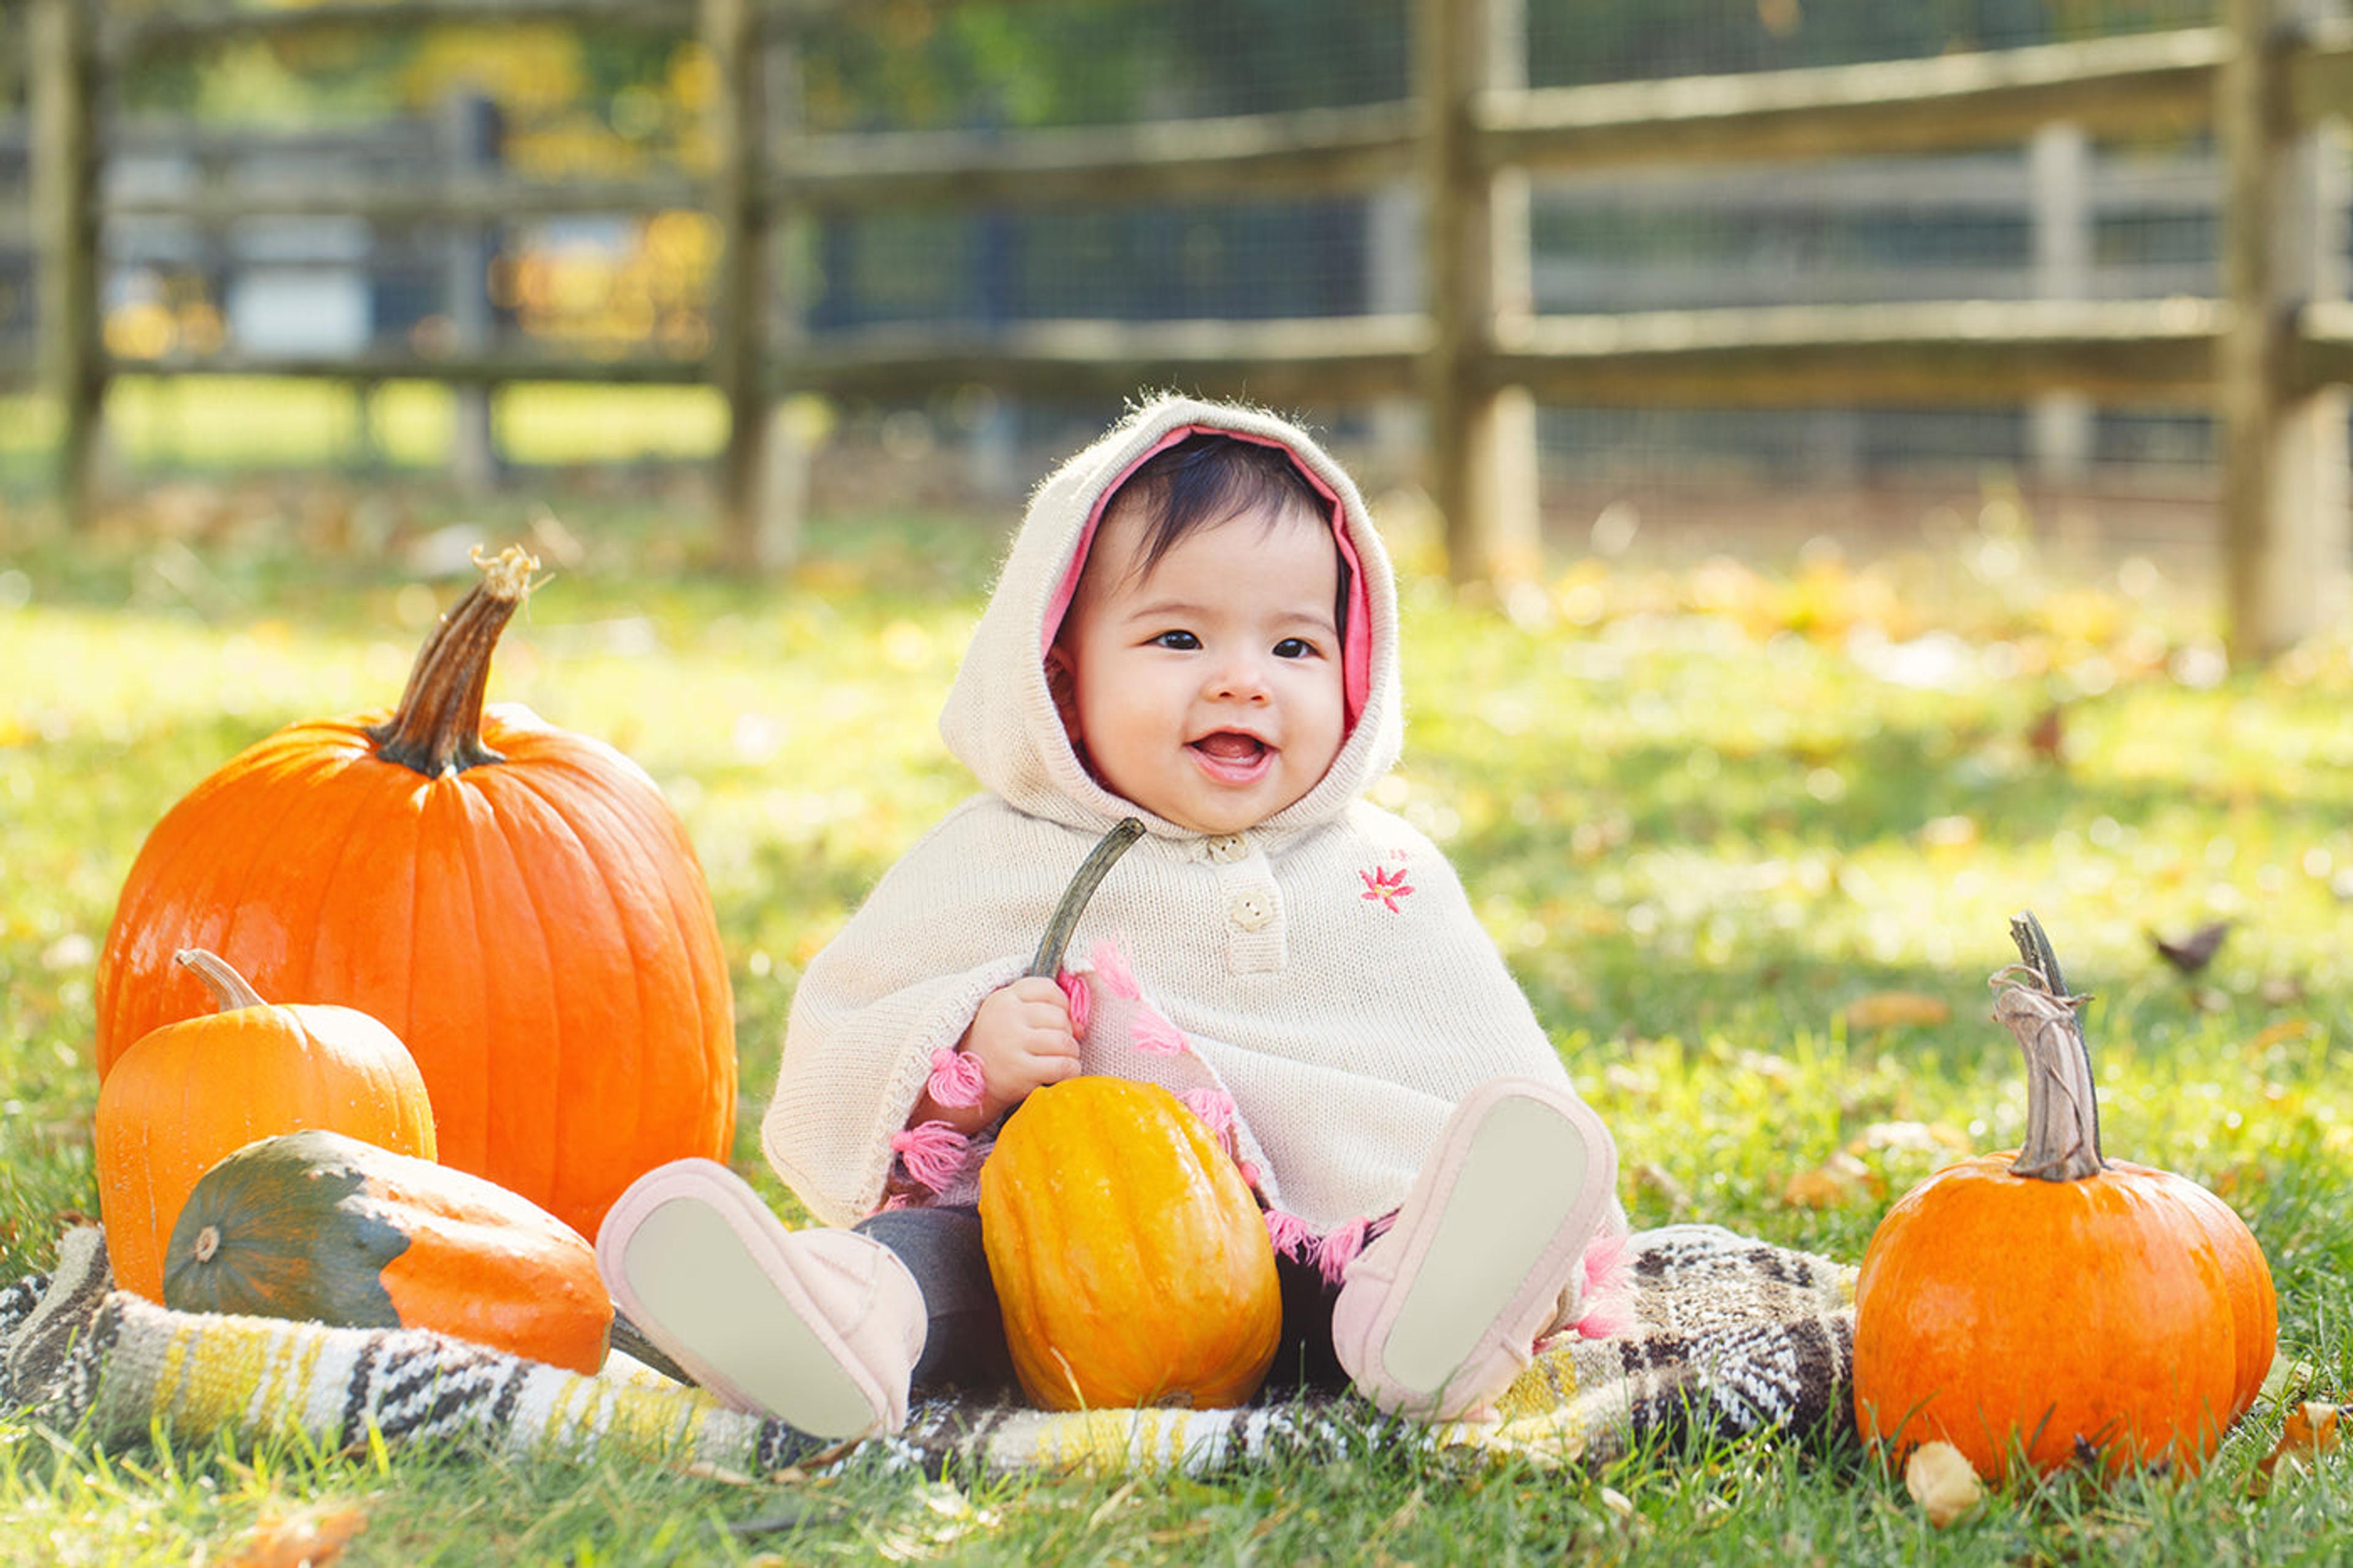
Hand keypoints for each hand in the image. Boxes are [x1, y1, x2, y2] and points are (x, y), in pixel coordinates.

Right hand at [912, 978, 1077, 1132]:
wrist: (970, 1084)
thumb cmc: (998, 1048)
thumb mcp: (1010, 1019)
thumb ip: (1042, 1010)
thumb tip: (1081, 1026)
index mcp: (1003, 998)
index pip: (1047, 988)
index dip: (1062, 1004)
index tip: (1058, 1019)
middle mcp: (1007, 1016)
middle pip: (1059, 1016)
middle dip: (1067, 1033)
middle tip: (1057, 1046)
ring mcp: (1012, 1043)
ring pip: (1064, 1041)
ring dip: (1071, 1052)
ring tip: (1061, 1059)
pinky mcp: (1020, 1070)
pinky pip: (1063, 1065)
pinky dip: (1070, 1070)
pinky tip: (1062, 1072)